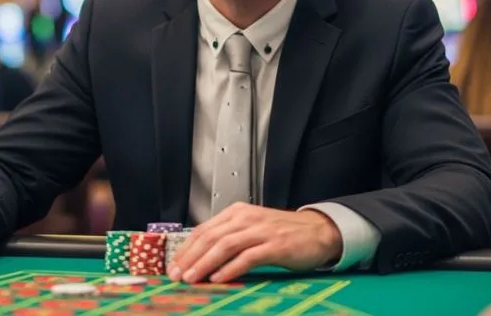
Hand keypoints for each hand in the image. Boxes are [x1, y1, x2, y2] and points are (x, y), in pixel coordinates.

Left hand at [167, 203, 341, 283]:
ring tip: (192, 278)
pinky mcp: (275, 245)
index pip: (204, 230)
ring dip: (205, 263)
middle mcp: (246, 218)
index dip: (186, 248)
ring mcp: (261, 231)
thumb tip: (199, 258)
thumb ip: (228, 238)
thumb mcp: (250, 229)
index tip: (173, 266)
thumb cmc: (282, 233)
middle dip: (190, 257)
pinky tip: (219, 278)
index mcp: (236, 213)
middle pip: (211, 237)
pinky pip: (248, 257)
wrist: (317, 231)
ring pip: (225, 245)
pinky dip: (231, 268)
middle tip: (177, 275)